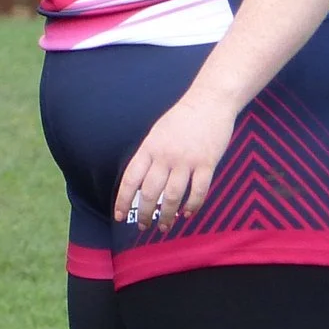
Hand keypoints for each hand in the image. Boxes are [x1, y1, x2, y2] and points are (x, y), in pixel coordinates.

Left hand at [115, 90, 237, 228]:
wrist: (210, 101)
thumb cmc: (181, 118)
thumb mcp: (156, 133)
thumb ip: (148, 156)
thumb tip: (139, 183)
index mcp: (149, 148)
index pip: (130, 180)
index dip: (122, 200)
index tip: (118, 216)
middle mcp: (165, 156)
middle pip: (149, 193)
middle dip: (143, 214)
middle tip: (142, 227)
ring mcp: (187, 161)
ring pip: (172, 196)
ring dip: (166, 215)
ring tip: (164, 227)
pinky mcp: (208, 163)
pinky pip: (198, 191)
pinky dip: (192, 206)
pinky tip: (187, 214)